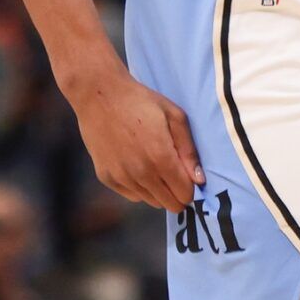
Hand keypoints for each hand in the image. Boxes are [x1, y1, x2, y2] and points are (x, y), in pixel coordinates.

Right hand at [64, 65, 204, 213]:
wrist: (100, 94)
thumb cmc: (141, 101)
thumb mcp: (174, 116)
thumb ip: (189, 150)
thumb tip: (199, 180)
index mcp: (161, 157)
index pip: (185, 194)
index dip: (191, 187)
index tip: (188, 175)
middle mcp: (141, 173)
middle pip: (170, 204)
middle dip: (177, 193)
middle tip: (174, 173)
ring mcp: (121, 177)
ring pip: (152, 202)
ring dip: (158, 189)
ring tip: (153, 163)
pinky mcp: (106, 178)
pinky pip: (132, 195)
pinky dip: (139, 186)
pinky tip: (136, 163)